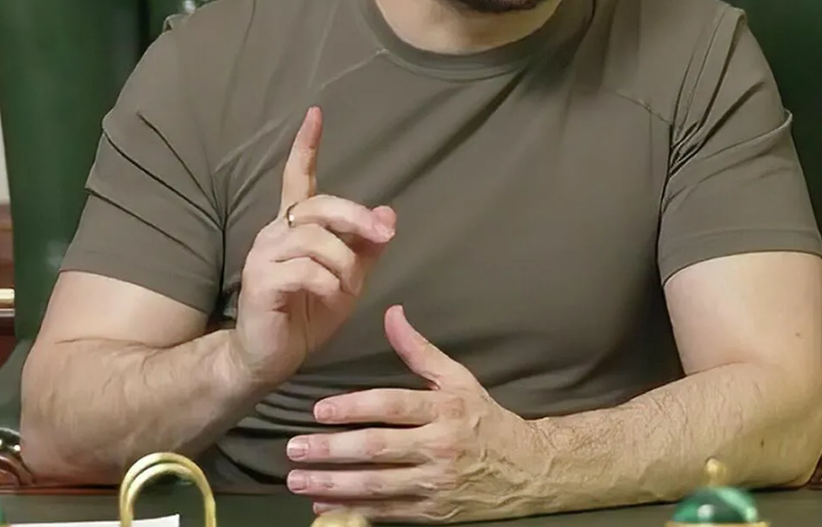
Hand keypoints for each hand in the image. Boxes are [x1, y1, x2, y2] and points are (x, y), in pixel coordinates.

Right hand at [232, 106, 396, 388]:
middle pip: (320, 205)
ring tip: (347, 288)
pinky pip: (307, 271)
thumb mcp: (347, 280)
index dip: (306, 146)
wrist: (269, 358)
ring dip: (344, 265)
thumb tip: (389, 214)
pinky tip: (331, 298)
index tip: (316, 114)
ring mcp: (264, 255)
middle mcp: (275, 232)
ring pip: (317, 240)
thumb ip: (366, 248)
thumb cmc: (306, 314)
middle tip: (382, 236)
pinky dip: (329, 284)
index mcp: (294, 227)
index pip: (297, 177)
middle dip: (356, 217)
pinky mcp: (260, 281)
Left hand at [284, 305, 550, 522]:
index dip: (353, 408)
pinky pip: (387, 512)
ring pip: (377, 485)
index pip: (392, 406)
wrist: (526, 470)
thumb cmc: (484, 419)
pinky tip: (322, 505)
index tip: (318, 410)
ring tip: (297, 479)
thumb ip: (420, 351)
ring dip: (333, 484)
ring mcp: (435, 484)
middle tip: (294, 447)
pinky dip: (352, 510)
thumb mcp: (458, 379)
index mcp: (444, 410)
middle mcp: (439, 447)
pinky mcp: (433, 513)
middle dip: (332, 450)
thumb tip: (392, 314)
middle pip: (378, 449)